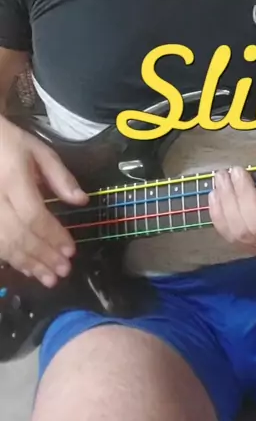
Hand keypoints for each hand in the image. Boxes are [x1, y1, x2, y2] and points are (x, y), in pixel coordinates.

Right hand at [0, 119, 88, 286]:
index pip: (34, 216)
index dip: (53, 236)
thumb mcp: (37, 149)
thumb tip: (82, 200)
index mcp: (13, 178)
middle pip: (19, 235)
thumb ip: (60, 176)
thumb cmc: (8, 142)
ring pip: (4, 245)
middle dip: (43, 256)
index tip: (71, 250)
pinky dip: (12, 259)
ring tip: (49, 278)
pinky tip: (27, 268)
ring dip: (28, 264)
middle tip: (63, 271)